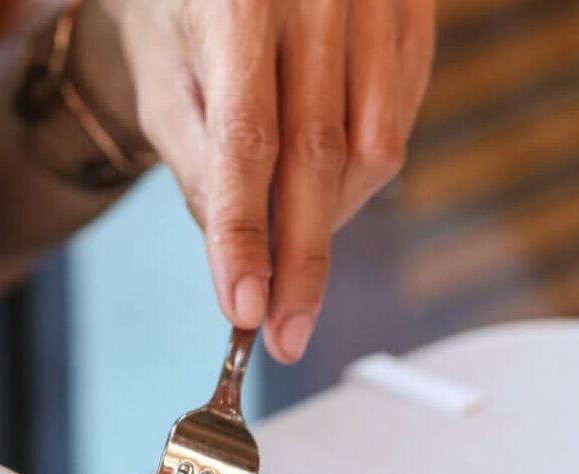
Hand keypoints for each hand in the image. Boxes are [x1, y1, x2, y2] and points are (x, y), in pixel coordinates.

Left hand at [101, 0, 434, 361]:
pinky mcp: (413, 18)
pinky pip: (399, 126)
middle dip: (301, 262)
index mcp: (236, 3)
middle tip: (288, 334)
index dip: (247, 237)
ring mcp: (374, 2)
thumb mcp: (164, 84)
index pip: (246, 142)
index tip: (246, 311)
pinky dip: (361, 178)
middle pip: (319, 156)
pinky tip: (325, 184)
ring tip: (291, 239)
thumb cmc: (186, 11)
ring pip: (372, 150)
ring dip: (332, 219)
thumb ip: (199, 168)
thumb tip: (243, 263)